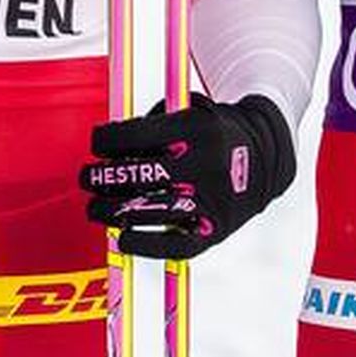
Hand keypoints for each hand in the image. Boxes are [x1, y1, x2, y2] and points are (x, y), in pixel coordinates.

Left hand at [81, 93, 298, 259]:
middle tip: (87, 178)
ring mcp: (211, 199)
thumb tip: (107, 145)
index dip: (104, 140)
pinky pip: (175, 246)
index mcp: (194, 129)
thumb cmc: (214, 133)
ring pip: (149, 210)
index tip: (97, 144)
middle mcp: (203, 164)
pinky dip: (144, 246)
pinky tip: (123, 239)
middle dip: (100, 177)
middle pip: (136, 175)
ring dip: (111, 212)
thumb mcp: (190, 110)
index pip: (132, 136)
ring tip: (95, 209)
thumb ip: (152, 123)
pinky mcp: (216, 229)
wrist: (268, 155)